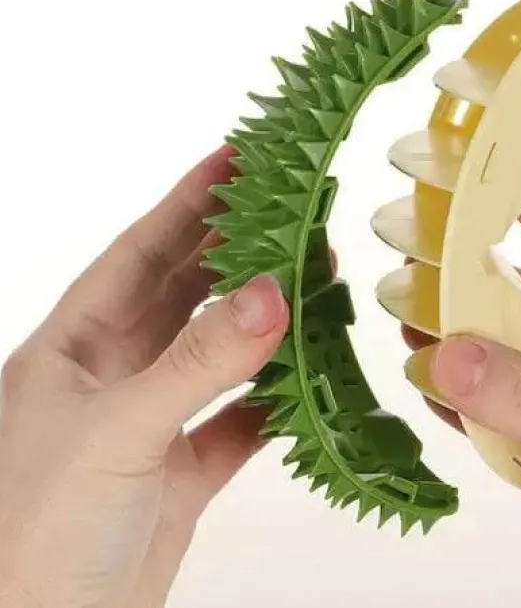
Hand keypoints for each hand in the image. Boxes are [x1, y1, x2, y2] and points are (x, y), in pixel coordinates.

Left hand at [0, 146, 289, 607]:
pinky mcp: (182, 473)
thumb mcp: (116, 431)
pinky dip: (276, 401)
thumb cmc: (33, 535)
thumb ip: (197, 362)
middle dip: (238, 251)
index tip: (234, 158)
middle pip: (186, 294)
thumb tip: (272, 293)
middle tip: (293, 211)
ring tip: (315, 281)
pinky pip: (240, 421)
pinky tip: (309, 380)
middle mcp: (113, 377)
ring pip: (219, 354)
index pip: (139, 253)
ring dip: (266, 322)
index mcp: (73, 349)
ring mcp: (150, 424)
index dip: (186, 202)